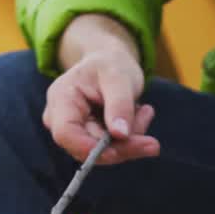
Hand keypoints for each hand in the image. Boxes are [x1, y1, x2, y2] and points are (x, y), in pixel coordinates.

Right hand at [44, 14, 160, 164]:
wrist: (110, 62)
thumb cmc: (111, 64)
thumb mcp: (119, 77)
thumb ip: (119, 105)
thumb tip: (120, 135)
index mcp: (62, 99)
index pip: (66, 133)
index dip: (89, 148)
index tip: (120, 151)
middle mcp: (62, 119)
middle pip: (88, 148)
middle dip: (124, 145)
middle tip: (153, 141)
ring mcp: (76, 130)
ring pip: (105, 151)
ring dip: (132, 138)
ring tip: (145, 111)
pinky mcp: (91, 137)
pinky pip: (113, 147)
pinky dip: (131, 136)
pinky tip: (141, 114)